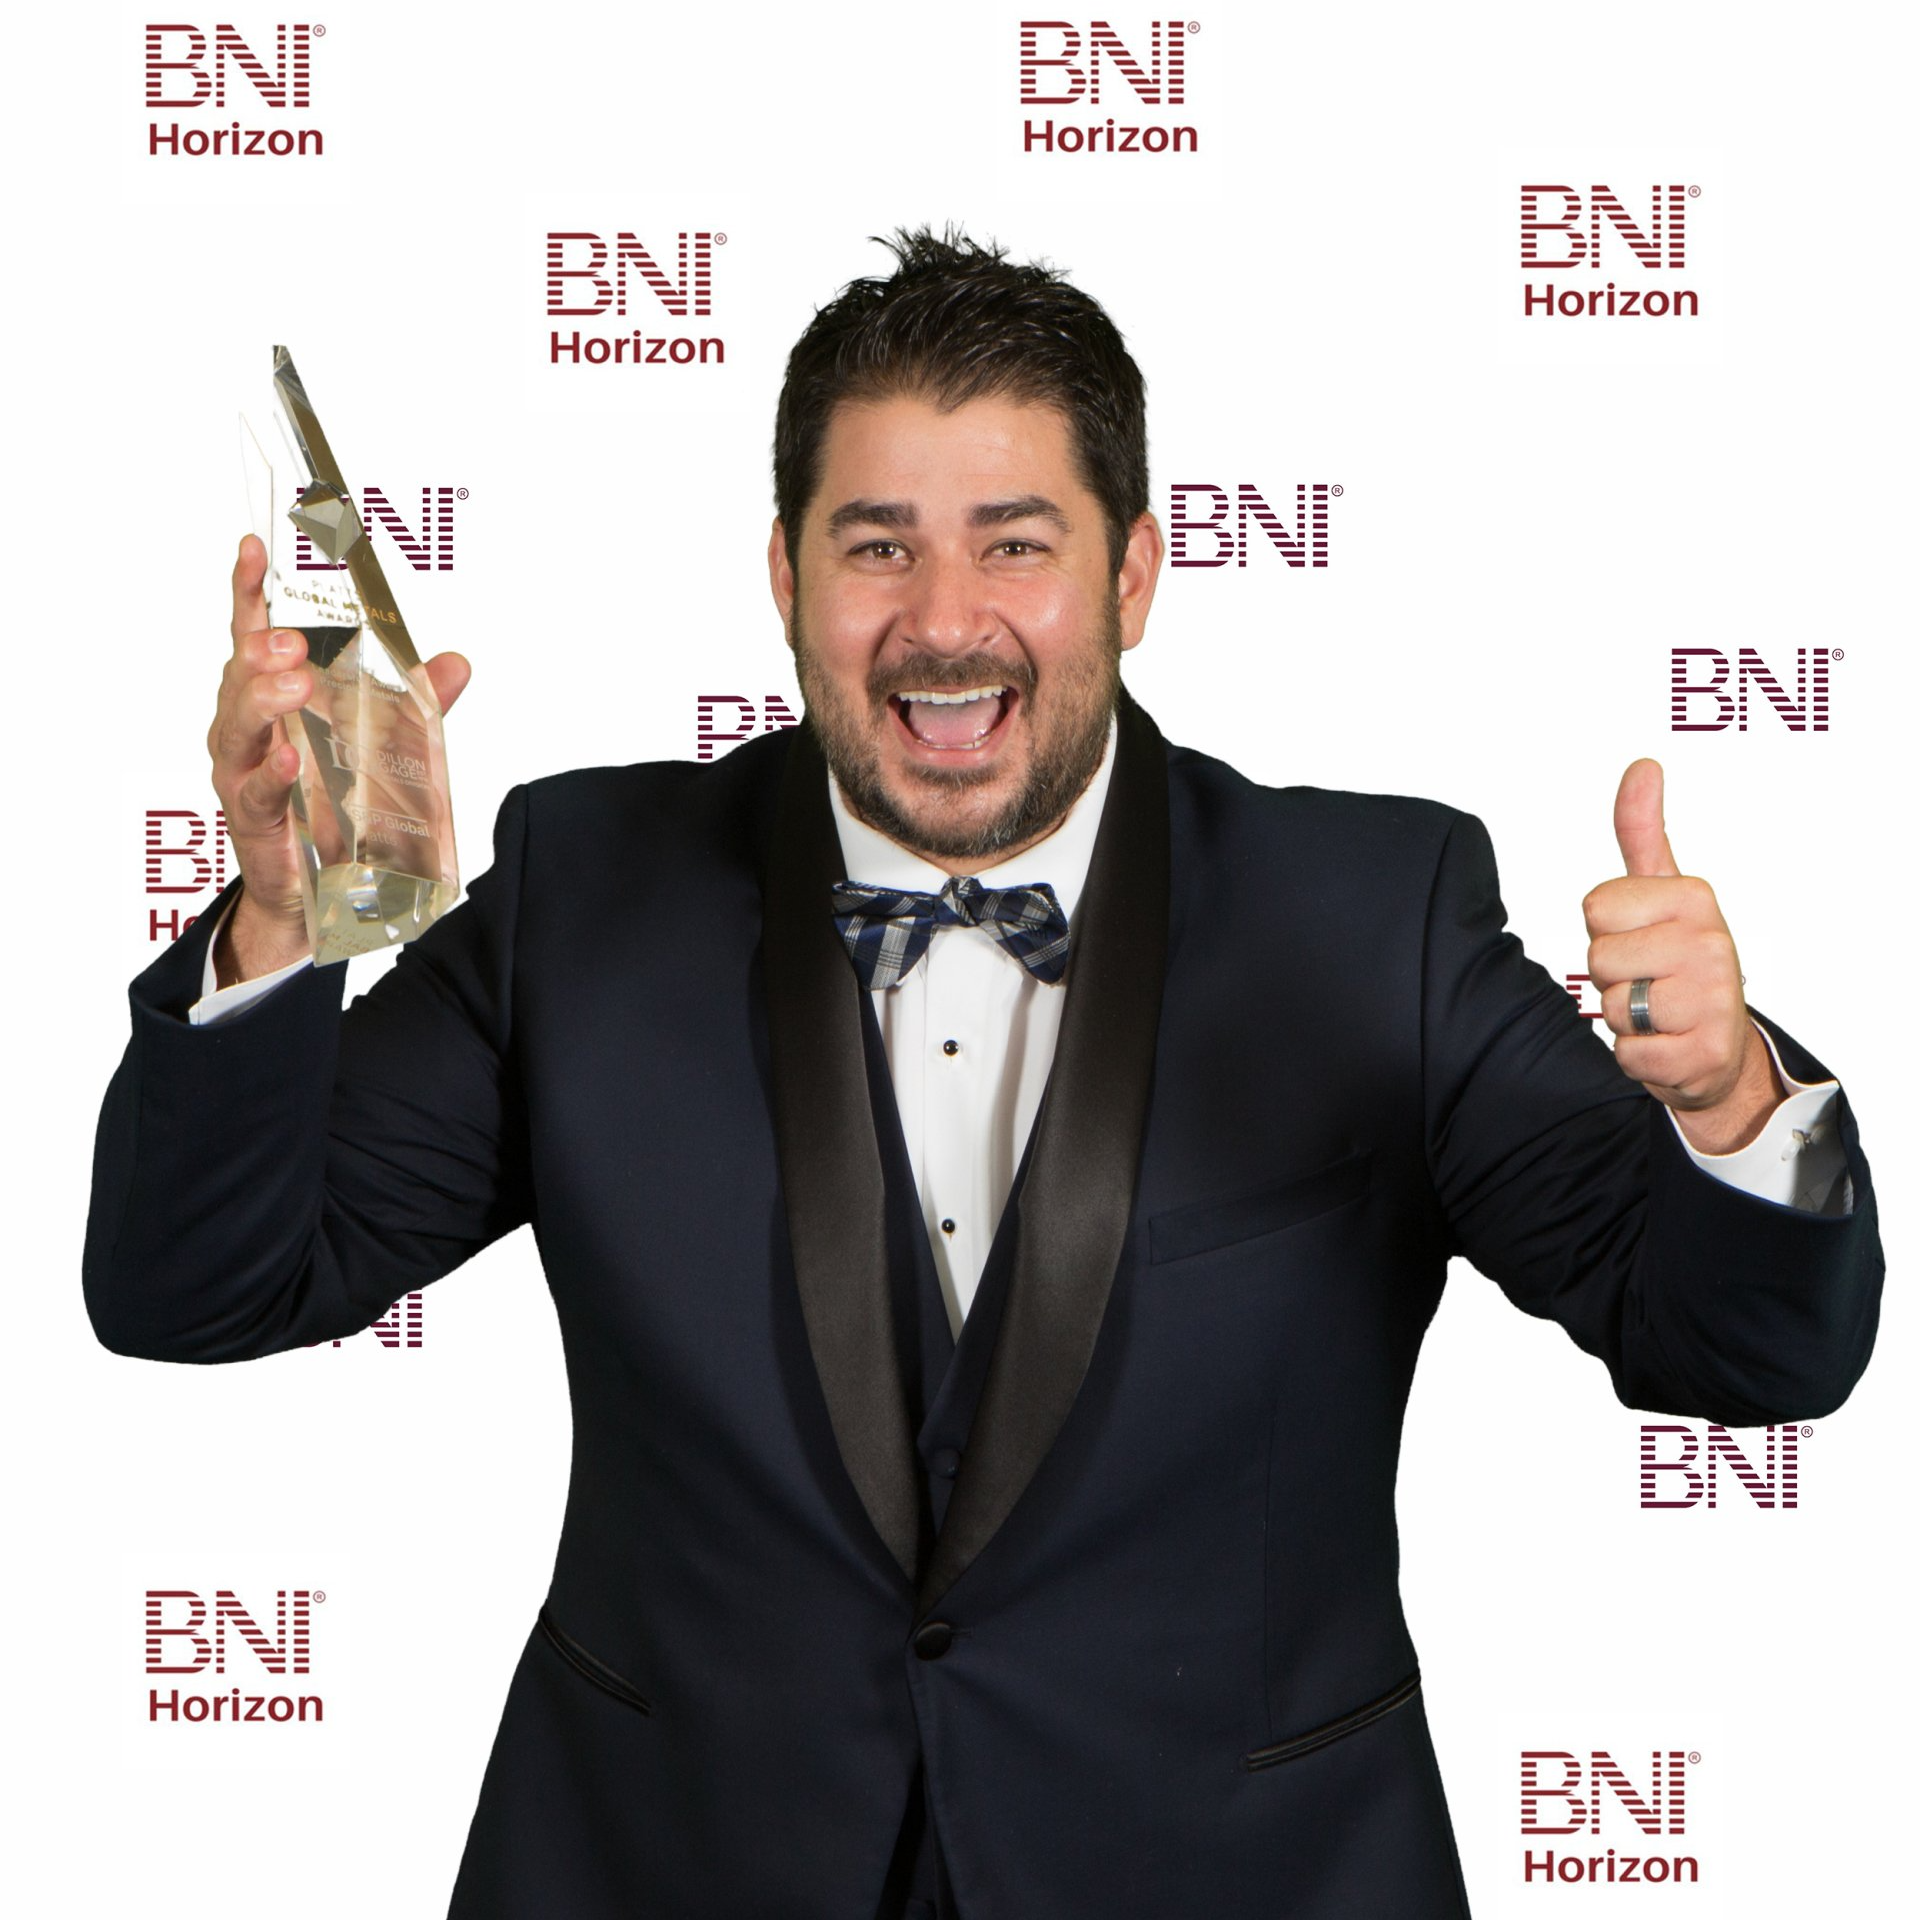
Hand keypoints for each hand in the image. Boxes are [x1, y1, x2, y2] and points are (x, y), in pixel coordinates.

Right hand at [208, 534, 471, 985]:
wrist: (318, 890)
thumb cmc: (337, 803)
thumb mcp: (385, 745)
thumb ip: (415, 705)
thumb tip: (457, 663)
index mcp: (272, 696)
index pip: (254, 633)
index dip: (250, 590)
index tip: (254, 546)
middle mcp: (247, 727)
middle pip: (240, 674)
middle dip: (261, 649)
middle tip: (291, 639)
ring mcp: (242, 771)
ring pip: (236, 726)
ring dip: (261, 699)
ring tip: (290, 681)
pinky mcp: (254, 819)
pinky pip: (256, 791)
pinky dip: (272, 772)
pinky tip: (289, 759)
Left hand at [1582, 759, 1784, 1154]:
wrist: (1719, 1044)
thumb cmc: (1680, 960)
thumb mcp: (1661, 891)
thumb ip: (1641, 830)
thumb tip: (1642, 766)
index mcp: (1694, 898)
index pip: (1595, 907)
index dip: (1606, 929)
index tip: (1640, 937)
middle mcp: (1712, 944)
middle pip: (1598, 957)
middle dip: (1612, 976)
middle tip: (1649, 979)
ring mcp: (1712, 1000)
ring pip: (1610, 1007)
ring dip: (1623, 1018)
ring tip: (1657, 1012)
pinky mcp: (1703, 1053)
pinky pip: (1628, 1053)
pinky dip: (1636, 1057)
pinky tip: (1665, 1044)